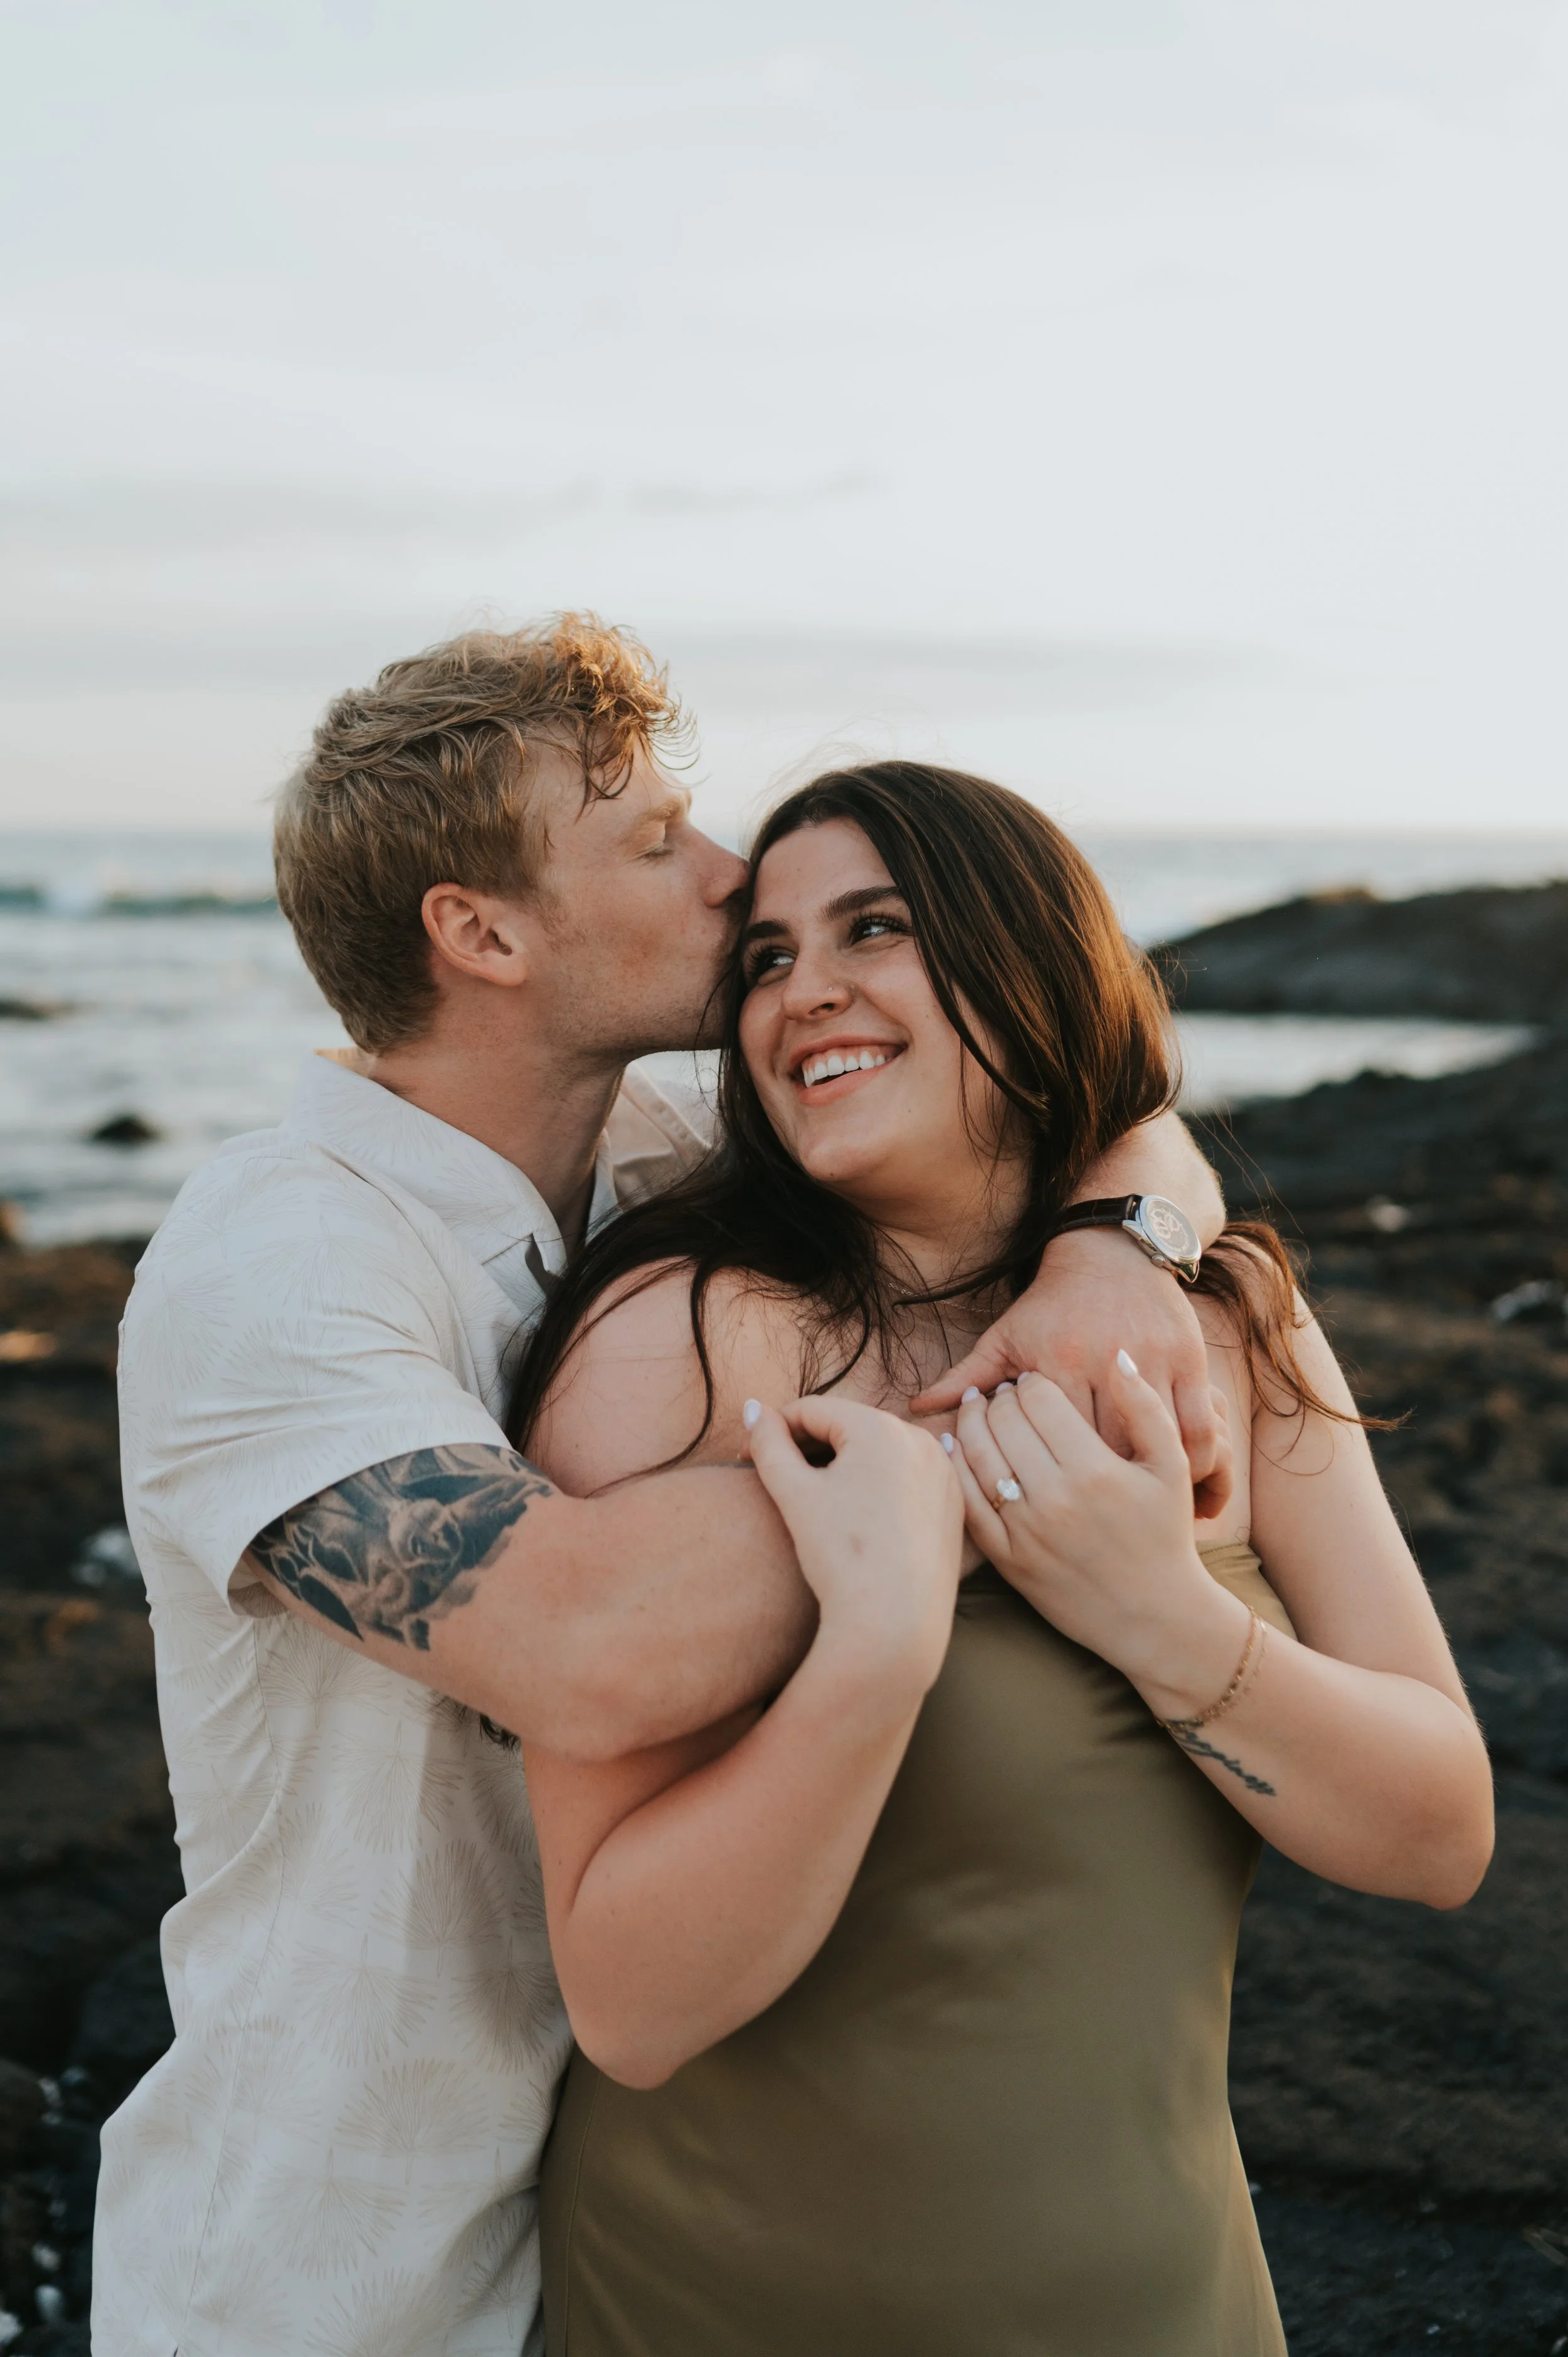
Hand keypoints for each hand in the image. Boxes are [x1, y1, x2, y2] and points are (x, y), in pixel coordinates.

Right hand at [744, 1394, 963, 1697]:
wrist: (895, 1625)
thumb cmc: (841, 1557)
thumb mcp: (793, 1494)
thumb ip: (768, 1443)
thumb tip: (755, 1408)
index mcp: (880, 1427)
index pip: (812, 1410)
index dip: (773, 1430)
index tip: (745, 1458)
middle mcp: (920, 1438)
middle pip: (849, 1427)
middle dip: (810, 1446)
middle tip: (777, 1478)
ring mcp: (943, 1470)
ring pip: (879, 1452)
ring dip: (845, 1464)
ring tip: (816, 1499)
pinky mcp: (954, 1501)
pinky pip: (907, 1478)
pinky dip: (879, 1485)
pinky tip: (857, 1516)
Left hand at [911, 1228, 1230, 1516]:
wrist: (1114, 1253)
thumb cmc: (1054, 1305)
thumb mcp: (1009, 1335)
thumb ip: (967, 1376)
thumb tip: (917, 1410)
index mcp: (1058, 1360)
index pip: (1052, 1434)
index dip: (1051, 1471)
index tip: (1051, 1496)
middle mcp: (1104, 1361)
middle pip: (1102, 1444)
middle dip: (1098, 1483)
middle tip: (1093, 1515)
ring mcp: (1153, 1360)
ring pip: (1154, 1440)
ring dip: (1151, 1479)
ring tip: (1139, 1507)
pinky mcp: (1192, 1359)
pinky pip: (1200, 1427)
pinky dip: (1198, 1460)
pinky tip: (1189, 1483)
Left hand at [944, 1356, 1244, 1703]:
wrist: (1155, 1616)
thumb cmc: (1165, 1534)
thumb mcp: (1173, 1466)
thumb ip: (1145, 1408)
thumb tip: (1117, 1356)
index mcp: (1095, 1469)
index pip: (1040, 1400)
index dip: (1030, 1382)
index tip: (1033, 1382)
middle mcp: (1056, 1499)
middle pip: (1004, 1421)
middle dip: (999, 1398)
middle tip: (1003, 1393)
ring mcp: (1026, 1531)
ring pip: (978, 1455)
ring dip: (971, 1423)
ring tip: (977, 1409)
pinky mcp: (1007, 1559)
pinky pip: (968, 1501)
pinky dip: (955, 1466)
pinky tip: (955, 1444)